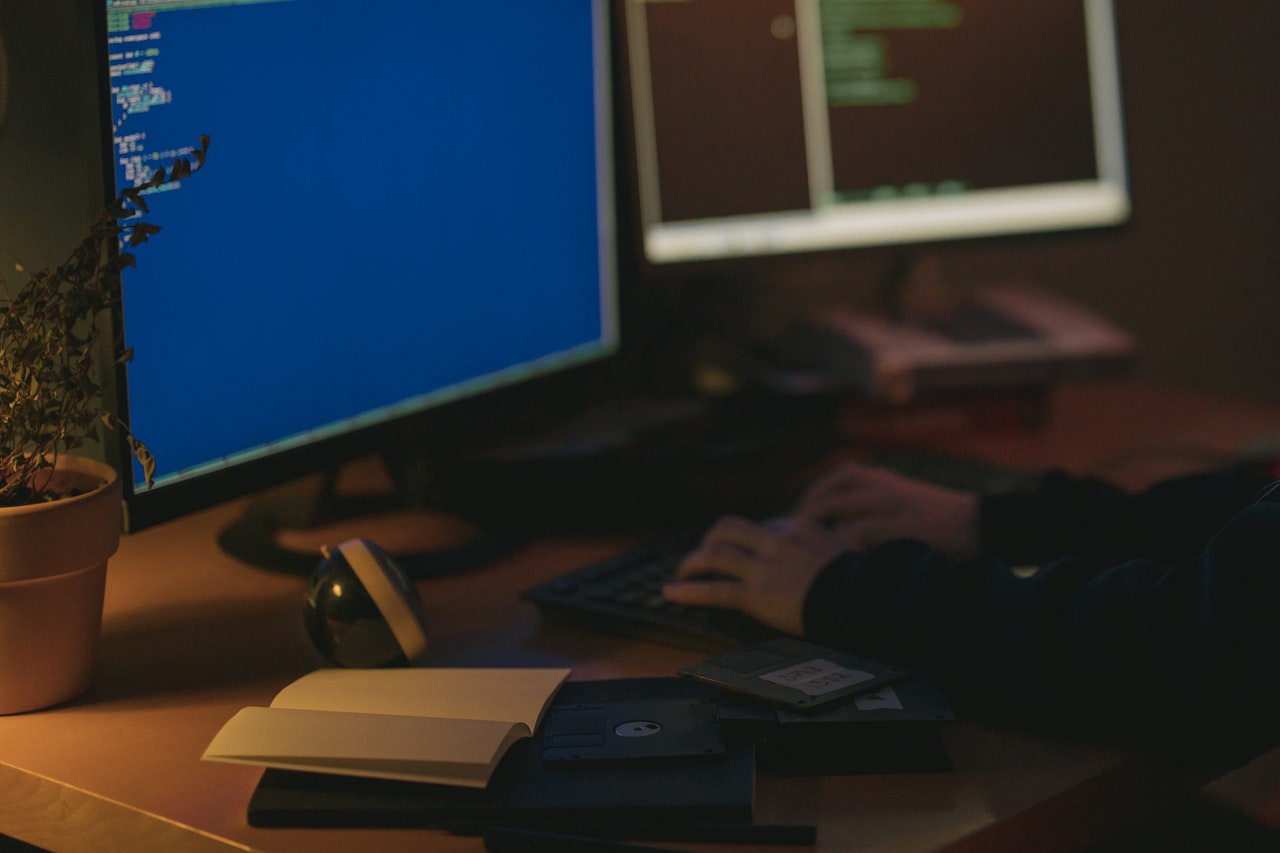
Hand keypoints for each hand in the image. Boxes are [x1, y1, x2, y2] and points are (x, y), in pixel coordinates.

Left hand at [662, 516, 845, 635]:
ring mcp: (763, 569)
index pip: (764, 527)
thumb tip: (824, 541)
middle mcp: (775, 543)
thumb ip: (827, 540)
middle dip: (711, 539)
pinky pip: (714, 590)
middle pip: (729, 529)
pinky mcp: (756, 595)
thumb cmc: (861, 580)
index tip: (743, 548)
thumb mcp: (847, 546)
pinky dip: (689, 591)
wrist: (861, 599)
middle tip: (703, 552)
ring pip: (715, 556)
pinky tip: (672, 592)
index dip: (749, 539)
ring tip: (682, 571)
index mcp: (798, 528)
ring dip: (693, 562)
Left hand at [795, 462, 979, 559]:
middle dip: (810, 515)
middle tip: (796, 536)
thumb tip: (838, 523)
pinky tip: (839, 562)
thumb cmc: (945, 519)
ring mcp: (897, 508)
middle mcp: (889, 488)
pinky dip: (848, 547)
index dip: (816, 492)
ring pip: (845, 516)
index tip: (802, 511)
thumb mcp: (908, 498)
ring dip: (824, 533)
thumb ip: (878, 504)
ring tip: (811, 553)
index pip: (841, 476)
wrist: (985, 524)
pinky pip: (866, 536)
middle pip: (834, 495)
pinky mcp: (907, 529)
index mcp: (889, 479)